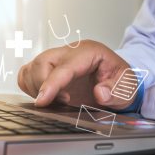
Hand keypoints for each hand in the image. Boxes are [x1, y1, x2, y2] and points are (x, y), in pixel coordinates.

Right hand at [17, 40, 135, 109]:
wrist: (116, 80)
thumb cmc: (119, 81)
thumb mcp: (127, 87)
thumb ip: (116, 91)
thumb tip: (100, 94)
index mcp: (88, 52)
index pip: (64, 66)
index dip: (51, 84)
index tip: (42, 101)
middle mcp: (69, 52)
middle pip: (42, 62)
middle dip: (43, 86)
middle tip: (62, 102)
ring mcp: (56, 59)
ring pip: (31, 67)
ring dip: (36, 88)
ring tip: (56, 101)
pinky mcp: (48, 68)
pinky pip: (27, 73)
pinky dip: (29, 86)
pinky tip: (45, 96)